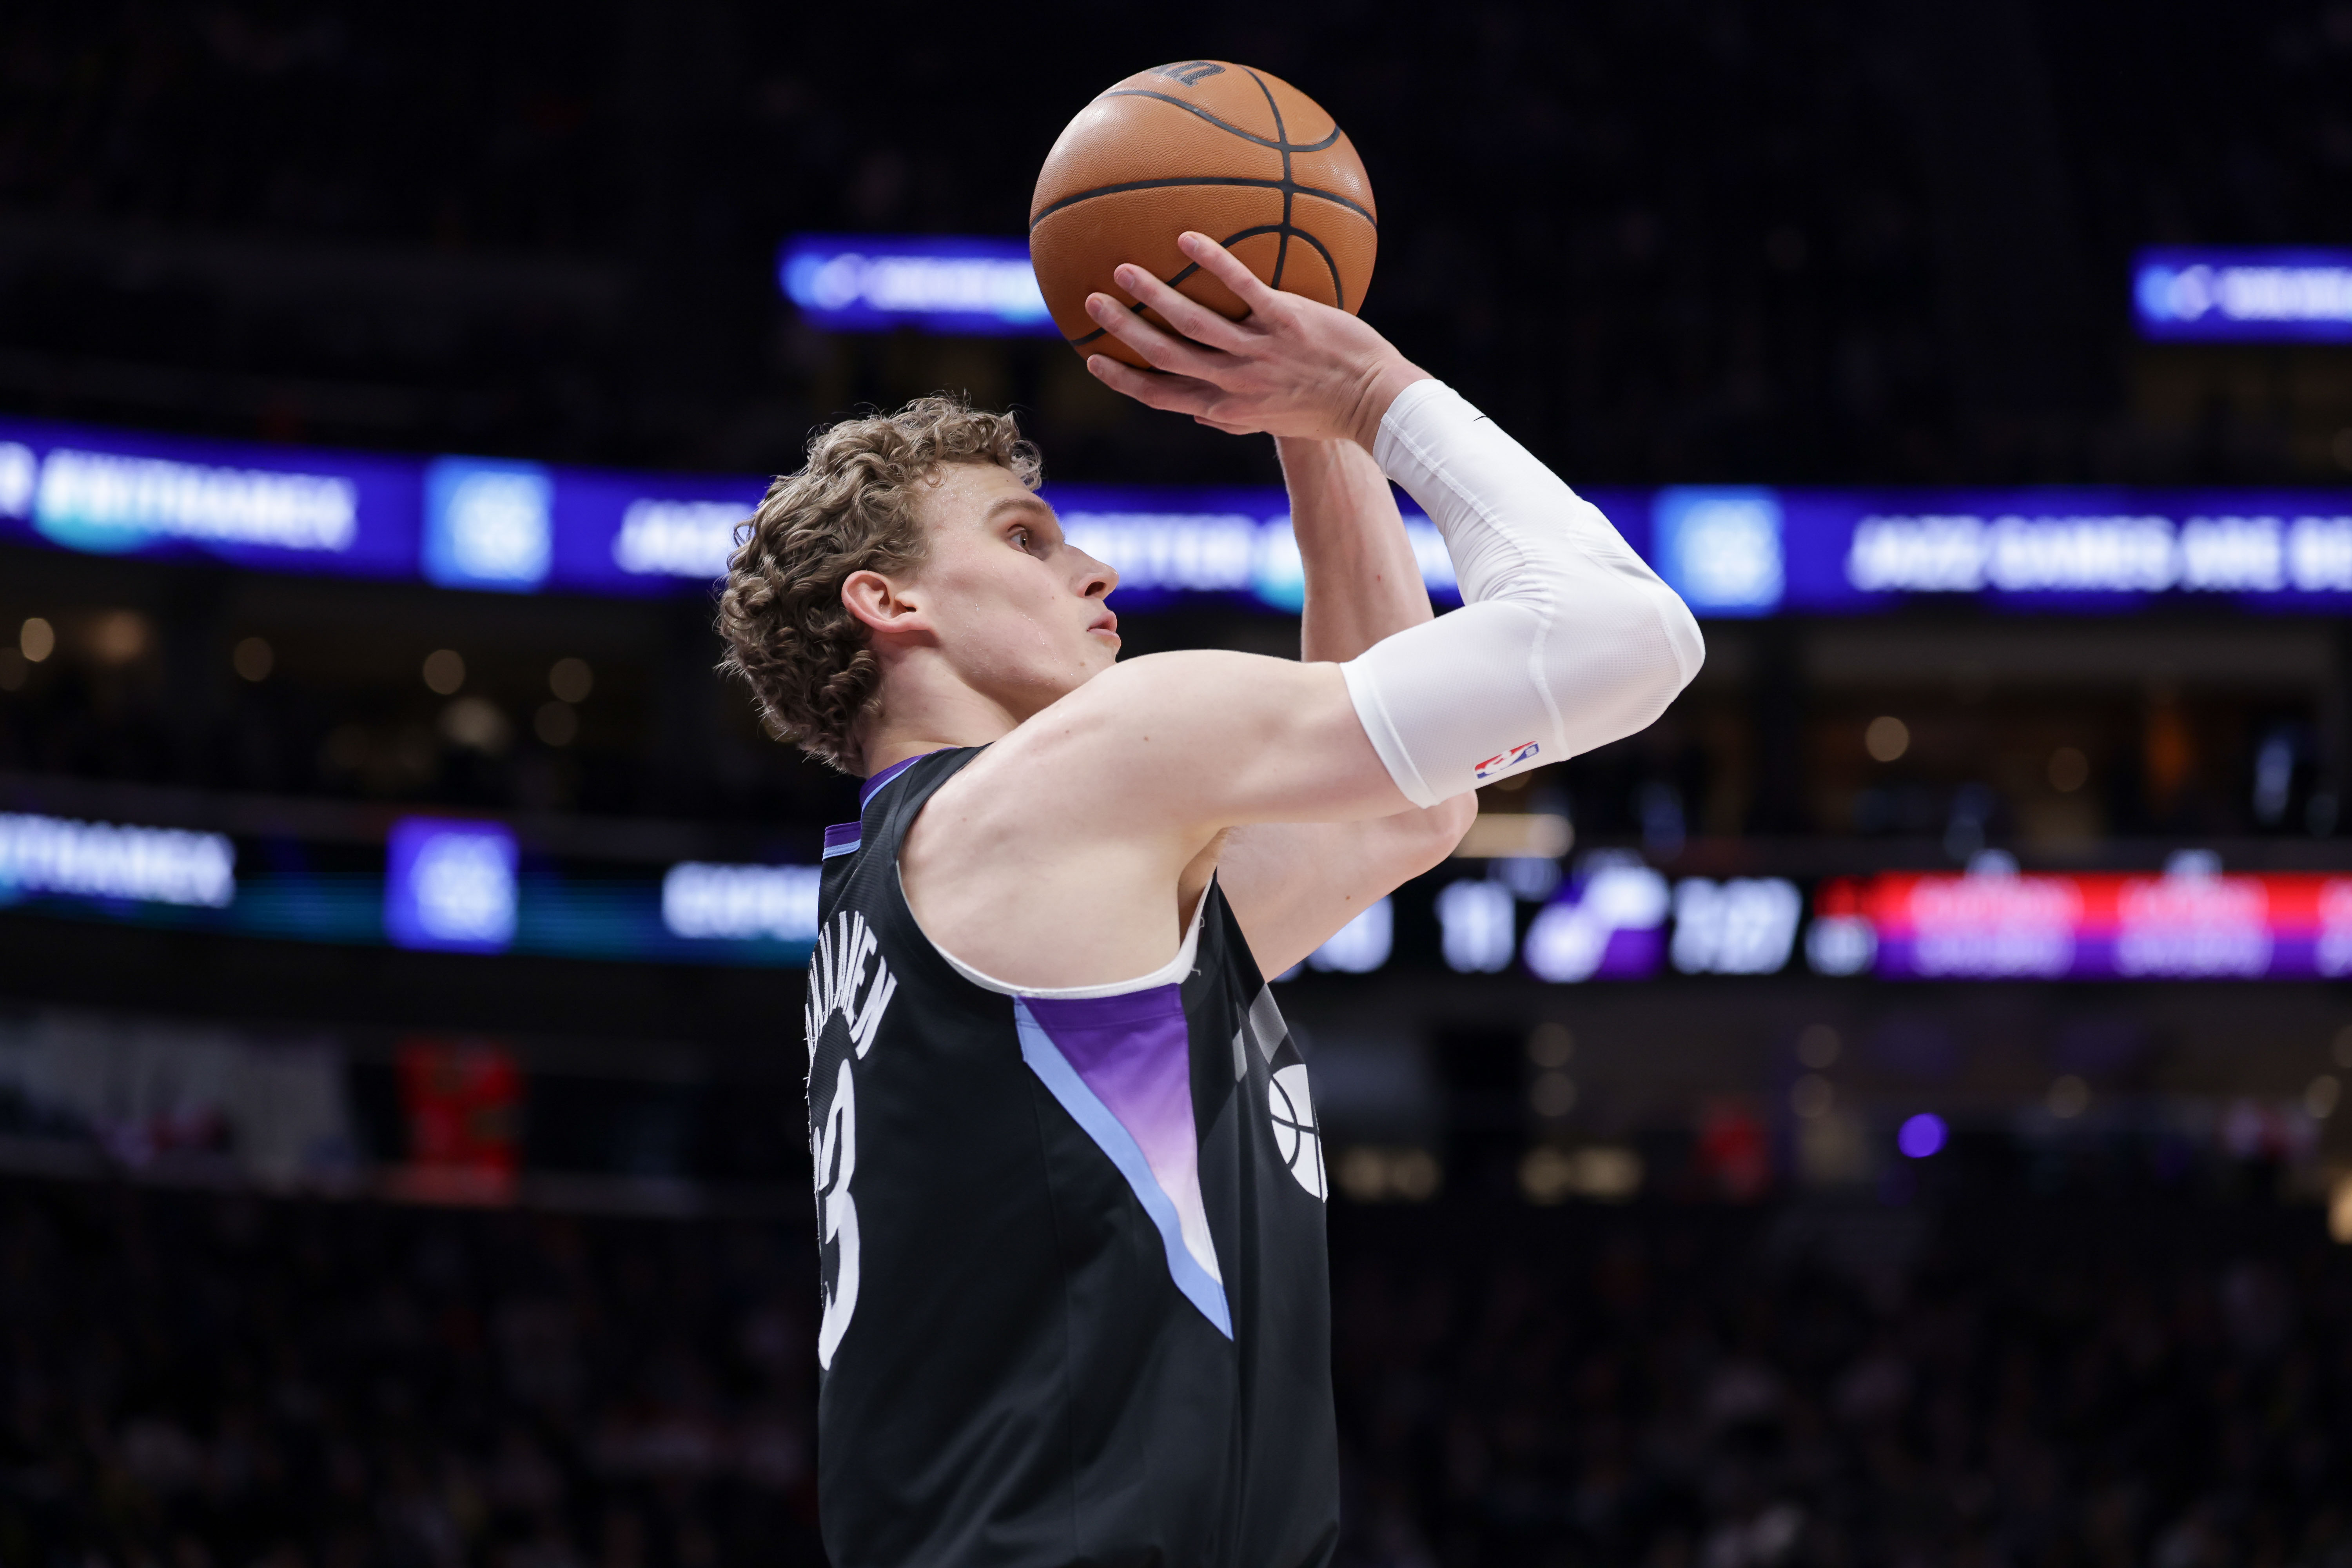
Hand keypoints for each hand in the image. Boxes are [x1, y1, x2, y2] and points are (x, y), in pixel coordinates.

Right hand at [1082, 231, 1428, 449]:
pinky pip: (1244, 289)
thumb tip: (1198, 411)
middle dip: (1124, 331)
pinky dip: (1214, 265)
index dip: (1124, 379)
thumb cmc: (1328, 410)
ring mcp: (1261, 353)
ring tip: (1123, 270)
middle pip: (1165, 357)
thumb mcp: (1273, 421)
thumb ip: (1234, 415)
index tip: (1093, 358)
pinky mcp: (1289, 323)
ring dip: (1154, 296)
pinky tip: (1188, 239)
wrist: (1377, 404)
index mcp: (1228, 406)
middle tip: (1092, 303)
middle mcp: (1236, 383)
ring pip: (1193, 324)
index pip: (1162, 396)